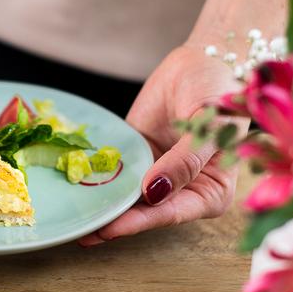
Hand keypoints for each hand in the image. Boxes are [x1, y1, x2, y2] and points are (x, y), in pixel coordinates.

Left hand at [79, 45, 245, 246]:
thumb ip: (186, 160)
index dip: (140, 222)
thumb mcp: (210, 124)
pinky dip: (97, 181)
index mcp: (211, 192)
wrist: (204, 59)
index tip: (110, 229)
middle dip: (115, 222)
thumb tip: (154, 192)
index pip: (171, 213)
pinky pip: (116, 172)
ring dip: (103, 207)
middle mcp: (183, 191)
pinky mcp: (138, 158)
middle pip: (146, 212)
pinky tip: (74, 189)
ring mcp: (157, 175)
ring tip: (73, 221)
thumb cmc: (220, 92)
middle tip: (81, 232)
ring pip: (127, 197)